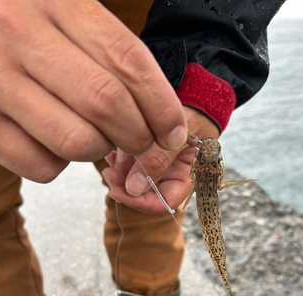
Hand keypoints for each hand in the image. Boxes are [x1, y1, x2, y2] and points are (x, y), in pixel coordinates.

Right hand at [0, 0, 186, 182]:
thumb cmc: (21, 23)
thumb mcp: (62, 12)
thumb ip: (106, 51)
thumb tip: (159, 116)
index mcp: (54, 0)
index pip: (127, 59)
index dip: (161, 105)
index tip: (173, 132)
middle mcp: (19, 33)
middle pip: (106, 103)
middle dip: (138, 136)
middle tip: (140, 142)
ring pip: (76, 141)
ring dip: (98, 150)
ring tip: (93, 137)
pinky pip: (40, 165)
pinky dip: (58, 165)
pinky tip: (53, 143)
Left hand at [102, 107, 219, 213]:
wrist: (192, 87)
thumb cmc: (193, 110)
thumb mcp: (178, 136)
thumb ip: (158, 160)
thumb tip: (134, 189)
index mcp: (186, 176)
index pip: (164, 202)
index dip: (141, 202)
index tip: (120, 192)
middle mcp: (171, 174)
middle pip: (145, 193)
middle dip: (125, 186)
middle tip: (108, 173)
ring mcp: (156, 163)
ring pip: (133, 179)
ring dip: (120, 171)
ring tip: (113, 153)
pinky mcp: (144, 152)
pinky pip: (127, 162)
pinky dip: (118, 159)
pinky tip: (112, 148)